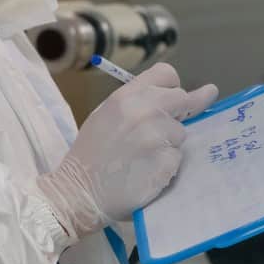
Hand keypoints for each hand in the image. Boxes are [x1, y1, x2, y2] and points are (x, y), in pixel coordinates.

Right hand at [35, 63, 217, 240]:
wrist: (81, 190)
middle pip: (183, 99)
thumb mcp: (105, 115)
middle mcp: (144, 110)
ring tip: (144, 155)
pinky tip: (147, 170)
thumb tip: (178, 96)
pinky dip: (167, 164)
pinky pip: (179, 157)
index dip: (171, 87)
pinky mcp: (167, 162)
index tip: (170, 100)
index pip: (166, 73)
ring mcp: (157, 136)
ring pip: (182, 132)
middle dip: (177, 113)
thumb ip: (137, 102)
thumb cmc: (91, 152)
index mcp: (125, 96)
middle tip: (159, 131)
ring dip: (170, 143)